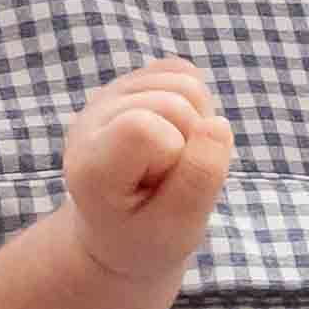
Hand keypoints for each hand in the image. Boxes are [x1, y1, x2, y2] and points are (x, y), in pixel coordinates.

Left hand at [61, 60, 232, 276]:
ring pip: (184, 82)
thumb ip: (199, 179)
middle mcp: (90, 121)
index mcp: (91, 163)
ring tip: (177, 157)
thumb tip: (218, 123)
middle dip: (193, 140)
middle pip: (173, 101)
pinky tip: (180, 134)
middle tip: (173, 177)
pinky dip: (197, 104)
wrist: (121, 228)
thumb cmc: (147, 235)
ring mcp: (108, 97)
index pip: (144, 128)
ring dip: (199, 121)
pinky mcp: (130, 83)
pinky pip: (184, 73)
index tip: (163, 187)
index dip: (176, 156)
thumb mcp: (179, 227)